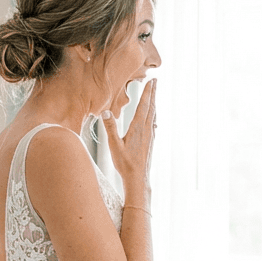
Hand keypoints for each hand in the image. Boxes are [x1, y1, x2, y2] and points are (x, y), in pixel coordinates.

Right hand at [103, 78, 156, 196]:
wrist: (138, 179)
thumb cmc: (125, 164)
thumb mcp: (114, 146)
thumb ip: (110, 128)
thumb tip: (105, 112)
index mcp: (137, 128)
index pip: (144, 105)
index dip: (148, 92)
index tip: (152, 81)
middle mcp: (146, 130)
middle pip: (151, 107)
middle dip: (153, 94)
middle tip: (156, 82)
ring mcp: (149, 136)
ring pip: (153, 115)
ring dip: (153, 104)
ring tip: (154, 95)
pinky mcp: (150, 142)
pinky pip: (153, 124)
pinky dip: (153, 115)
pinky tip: (152, 118)